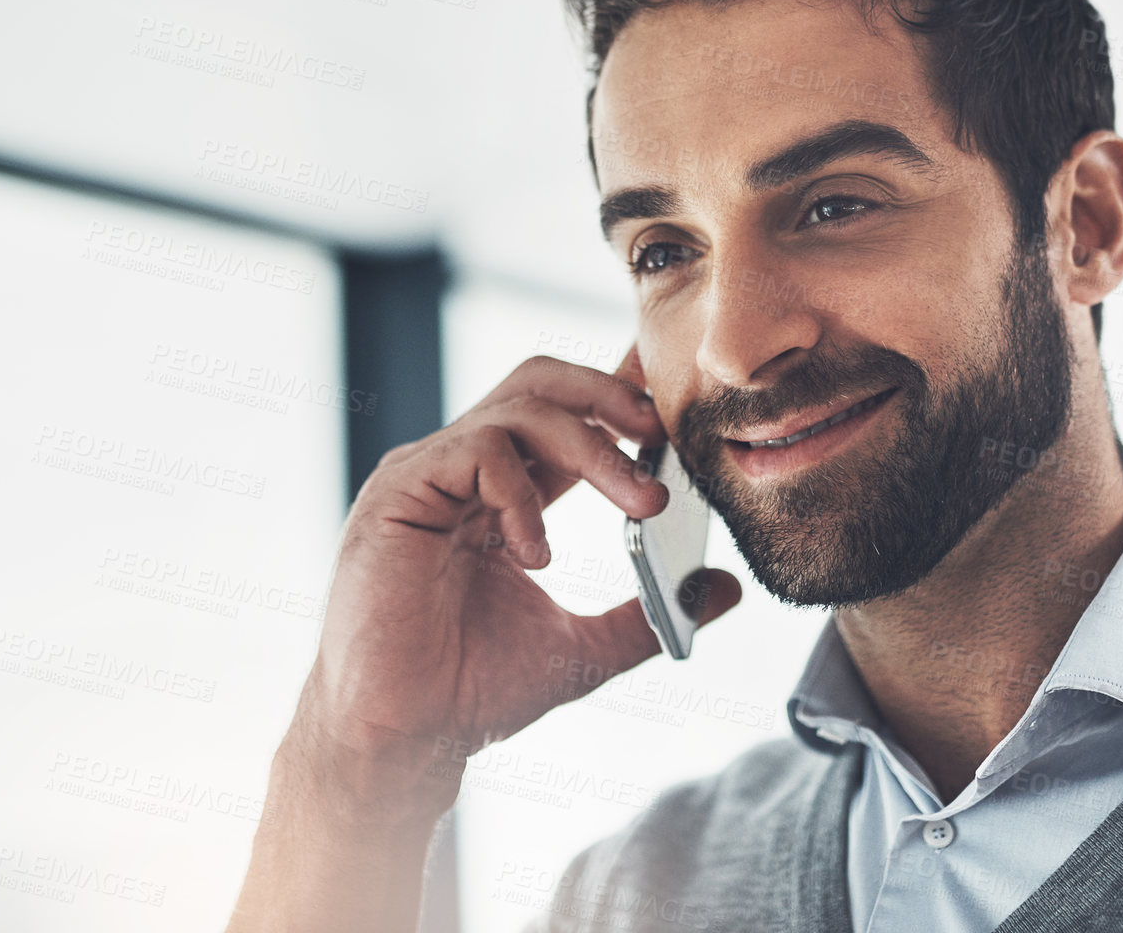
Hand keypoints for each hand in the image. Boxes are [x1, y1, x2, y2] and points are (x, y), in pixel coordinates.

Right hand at [292, 343, 742, 816]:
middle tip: (665, 433)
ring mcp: (426, 475)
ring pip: (519, 407)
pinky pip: (475, 451)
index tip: (676, 404)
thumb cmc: (470, 693)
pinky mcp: (398, 493)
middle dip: (610, 394)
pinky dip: (522, 494)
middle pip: (541, 384)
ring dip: (593, 448)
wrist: (402, 739)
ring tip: (640, 503)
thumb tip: (724, 588)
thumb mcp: (583, 648)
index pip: (564, 418)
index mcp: (497, 494)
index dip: (619, 398)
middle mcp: (459, 470)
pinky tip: (534, 554)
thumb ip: (650, 612)